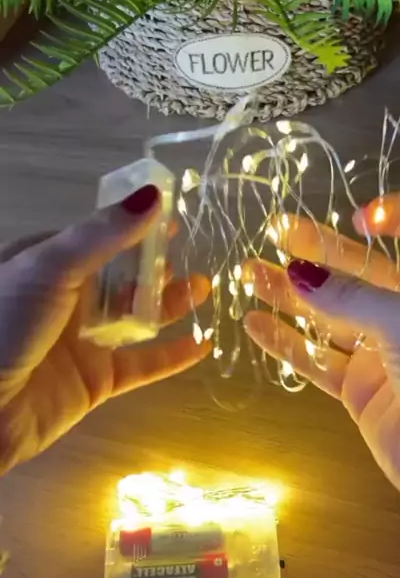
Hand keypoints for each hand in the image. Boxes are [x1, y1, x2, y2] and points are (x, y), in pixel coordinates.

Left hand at [0, 185, 209, 472]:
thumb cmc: (7, 323)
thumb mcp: (50, 268)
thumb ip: (103, 235)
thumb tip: (154, 196)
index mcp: (46, 265)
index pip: (99, 239)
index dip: (135, 227)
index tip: (172, 218)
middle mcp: (65, 300)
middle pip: (121, 277)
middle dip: (155, 266)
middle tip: (189, 256)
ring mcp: (81, 341)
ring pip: (135, 318)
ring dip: (169, 304)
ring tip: (202, 289)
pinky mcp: (95, 381)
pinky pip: (141, 365)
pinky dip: (171, 356)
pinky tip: (201, 344)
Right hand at [244, 195, 399, 577]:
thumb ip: (353, 297)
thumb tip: (297, 273)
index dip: (396, 215)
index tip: (357, 216)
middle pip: (363, 269)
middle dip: (320, 250)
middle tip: (275, 231)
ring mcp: (387, 355)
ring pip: (332, 315)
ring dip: (292, 294)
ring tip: (249, 273)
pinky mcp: (363, 393)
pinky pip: (319, 361)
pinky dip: (287, 343)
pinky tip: (254, 325)